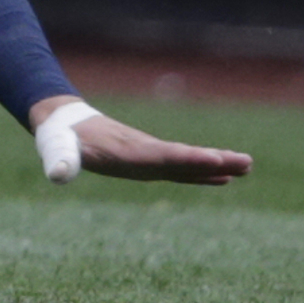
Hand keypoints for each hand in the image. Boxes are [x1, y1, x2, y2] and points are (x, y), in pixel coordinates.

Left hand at [31, 98, 251, 185]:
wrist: (67, 124)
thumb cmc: (63, 141)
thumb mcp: (58, 151)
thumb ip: (60, 161)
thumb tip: (56, 176)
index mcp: (128, 152)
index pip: (164, 156)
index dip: (189, 161)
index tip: (216, 161)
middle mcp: (146, 152)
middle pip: (186, 158)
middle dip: (215, 160)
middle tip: (246, 162)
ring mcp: (151, 156)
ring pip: (189, 163)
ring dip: (217, 166)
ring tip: (247, 167)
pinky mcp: (151, 162)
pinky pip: (182, 169)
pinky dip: (203, 173)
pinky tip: (224, 178)